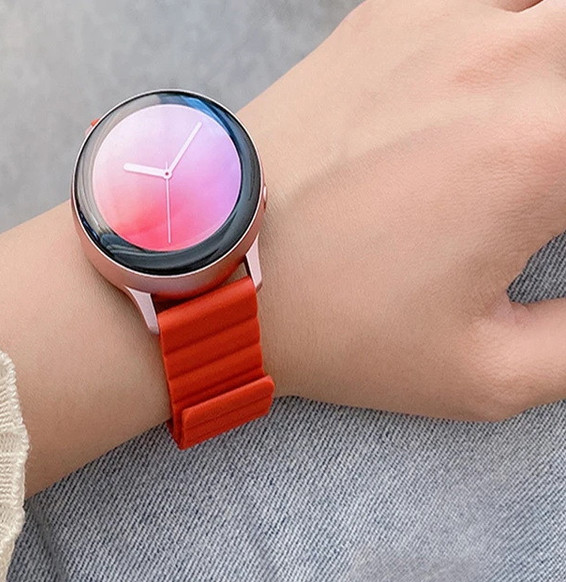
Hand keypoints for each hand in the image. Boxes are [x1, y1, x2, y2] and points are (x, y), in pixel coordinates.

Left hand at [240, 0, 565, 420]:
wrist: (221, 271)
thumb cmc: (336, 326)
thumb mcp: (479, 373)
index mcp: (543, 152)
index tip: (558, 223)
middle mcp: (505, 62)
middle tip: (555, 175)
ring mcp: (444, 23)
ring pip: (552, 7)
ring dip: (558, 65)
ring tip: (534, 124)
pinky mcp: (390, 13)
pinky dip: (511, 26)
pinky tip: (495, 77)